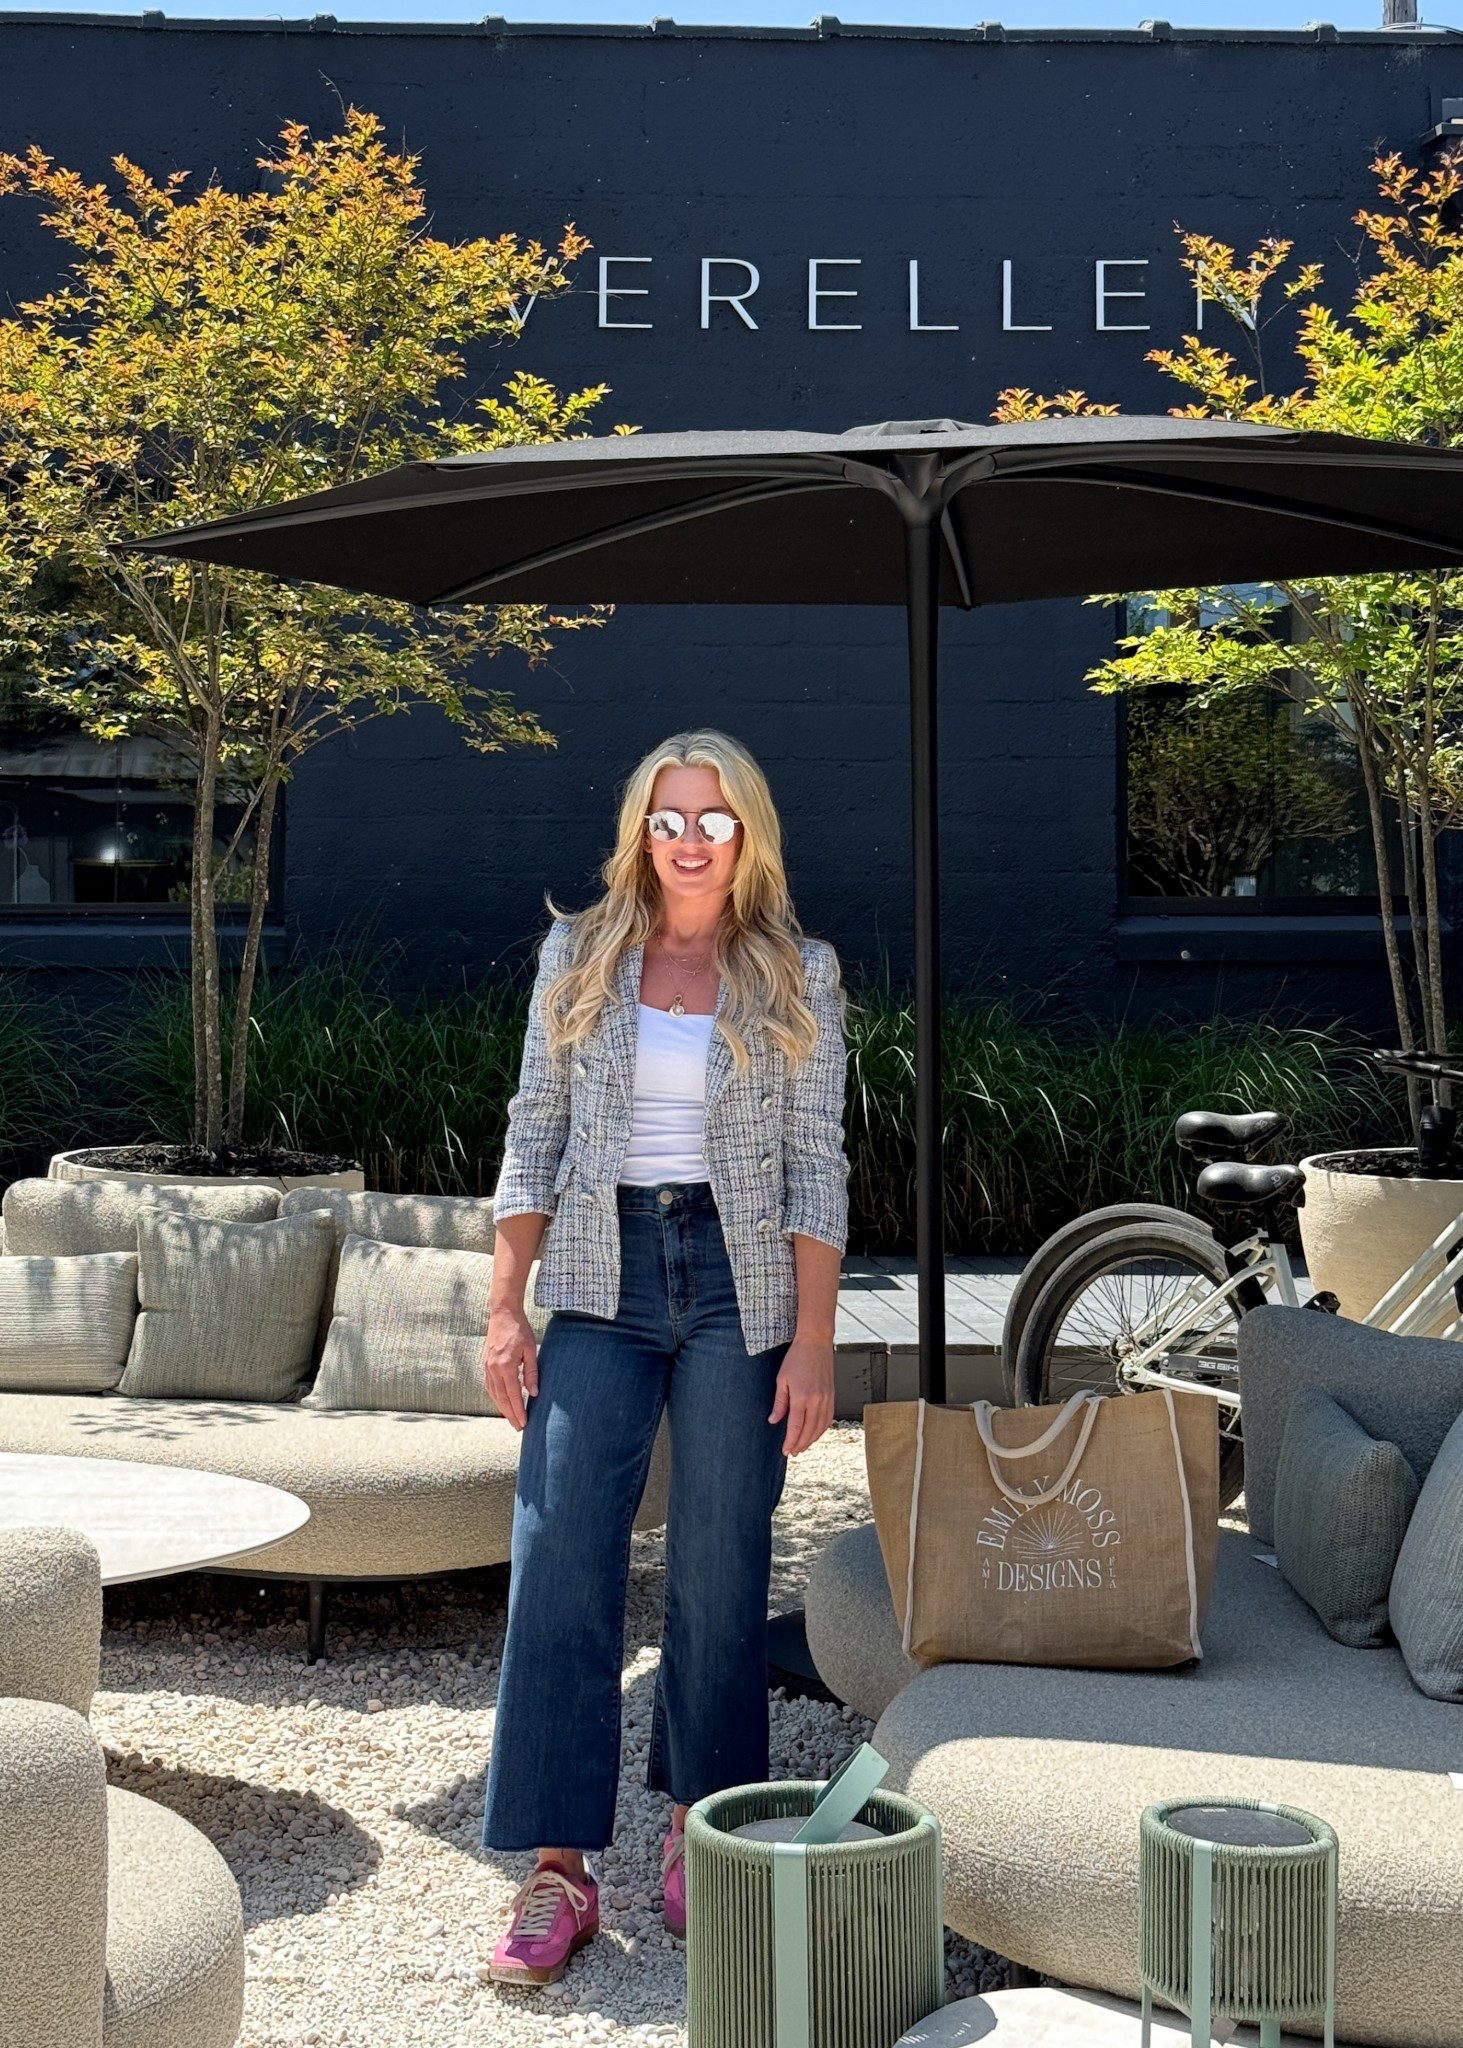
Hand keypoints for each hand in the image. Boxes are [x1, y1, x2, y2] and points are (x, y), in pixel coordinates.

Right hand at [484, 1305, 538, 1429]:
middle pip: (502, 1398)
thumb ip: (532, 1373)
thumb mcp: (531, 1350)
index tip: (524, 1423)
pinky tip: (502, 1403)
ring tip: (512, 1419)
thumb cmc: (520, 1330)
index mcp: (505, 1365)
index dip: (519, 1410)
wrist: (503, 1314)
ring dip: (503, 1408)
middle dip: (511, 1414)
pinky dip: (496, 1398)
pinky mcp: (485, 1365)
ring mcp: (487, 1367)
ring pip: (494, 1394)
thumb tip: (535, 1393)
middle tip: (519, 1428)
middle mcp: (493, 1369)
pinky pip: (489, 1386)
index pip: (513, 1394)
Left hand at [768, 1334, 834, 1456]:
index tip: (785, 1450)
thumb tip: (774, 1420)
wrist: (815, 1343)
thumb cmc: (797, 1358)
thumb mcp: (781, 1380)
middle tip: (792, 1452)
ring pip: (820, 1427)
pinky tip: (815, 1433)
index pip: (796, 1427)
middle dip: (800, 1444)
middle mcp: (817, 1400)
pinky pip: (828, 1419)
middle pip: (809, 1431)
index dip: (790, 1441)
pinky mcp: (832, 1396)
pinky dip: (821, 1430)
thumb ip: (779, 1403)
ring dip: (811, 1440)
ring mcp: (827, 1399)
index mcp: (802, 1397)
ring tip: (802, 1446)